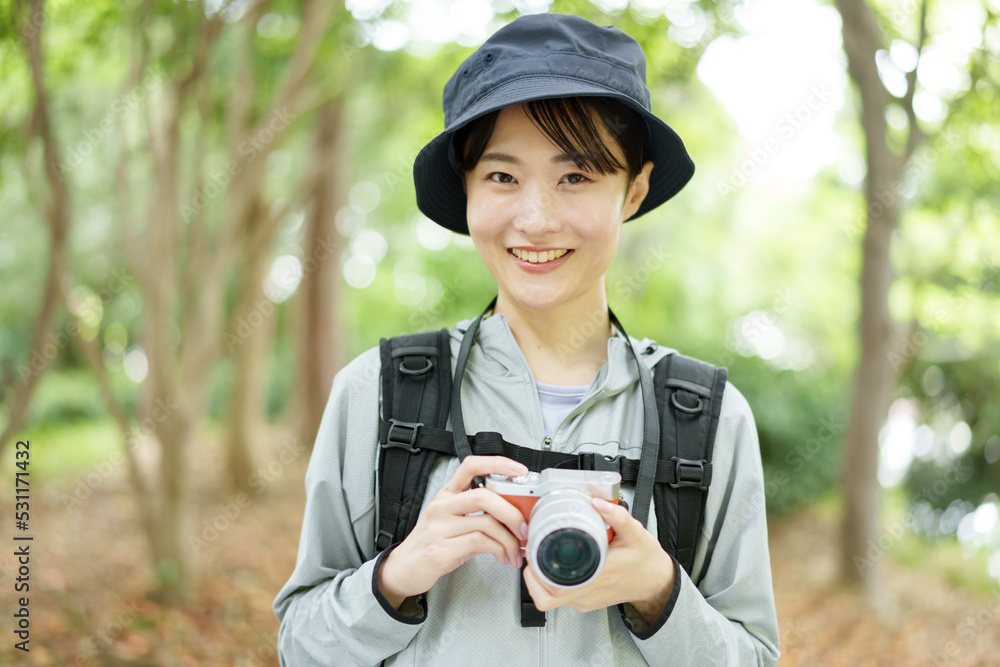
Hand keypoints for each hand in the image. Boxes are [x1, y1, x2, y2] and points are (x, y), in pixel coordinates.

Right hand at [378, 455, 529, 608]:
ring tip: (516, 551)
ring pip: (486, 522)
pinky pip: (480, 543)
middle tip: (524, 527)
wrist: (404, 569)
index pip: (471, 466)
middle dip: (512, 512)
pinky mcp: (441, 549)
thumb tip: (516, 513)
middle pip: (484, 495)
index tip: (520, 470)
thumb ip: (479, 513)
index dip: (498, 463)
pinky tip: (502, 557)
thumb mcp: (453, 521)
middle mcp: (442, 506)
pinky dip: (499, 550)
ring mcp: (440, 527)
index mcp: (447, 495)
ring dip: (510, 539)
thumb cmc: (433, 544)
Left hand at [522, 496, 674, 623]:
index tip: (533, 555)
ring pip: (550, 598)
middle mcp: (586, 593)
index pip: (551, 591)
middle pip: (544, 596)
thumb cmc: (645, 561)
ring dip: (541, 579)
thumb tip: (598, 501)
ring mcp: (585, 600)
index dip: (534, 575)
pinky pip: (561, 597)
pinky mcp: (586, 602)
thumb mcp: (635, 533)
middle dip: (532, 574)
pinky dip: (552, 583)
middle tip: (533, 553)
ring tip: (542, 557)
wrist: (656, 581)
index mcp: (594, 578)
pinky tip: (556, 566)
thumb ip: (617, 515)